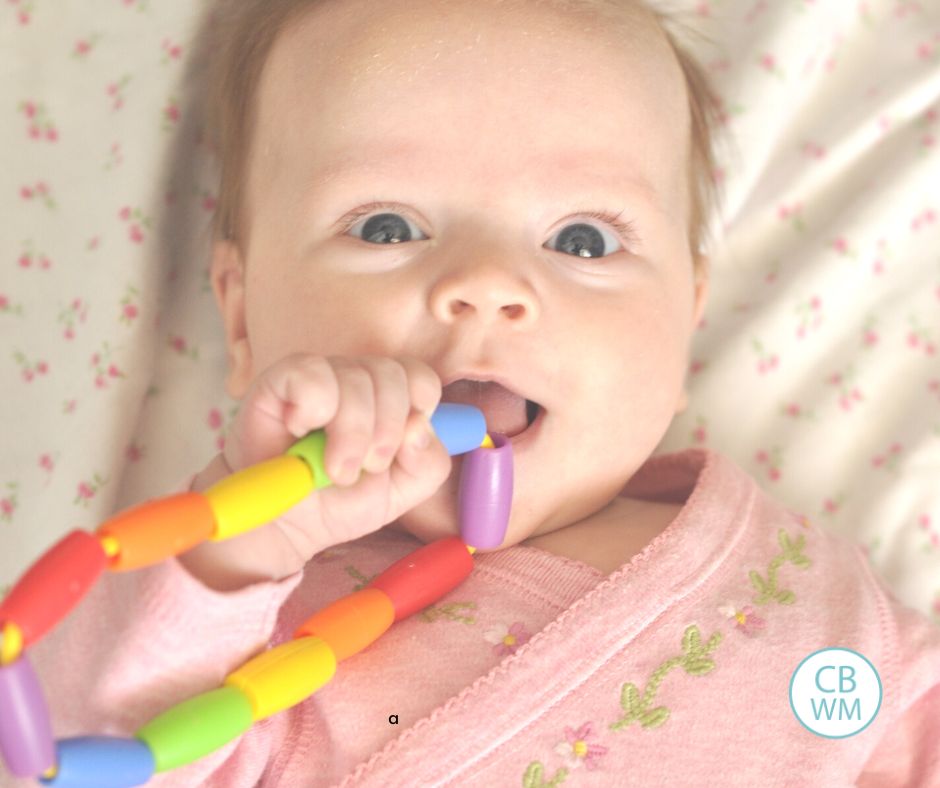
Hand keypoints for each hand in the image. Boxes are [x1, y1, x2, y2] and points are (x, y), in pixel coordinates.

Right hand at [180, 354, 449, 590]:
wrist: (285, 525)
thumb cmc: (339, 501)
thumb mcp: (401, 491)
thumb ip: (430, 463)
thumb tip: (419, 426)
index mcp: (389, 397)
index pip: (420, 377)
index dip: (419, 409)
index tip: (400, 447)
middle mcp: (356, 379)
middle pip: (392, 375)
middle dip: (385, 432)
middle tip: (363, 468)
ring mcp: (320, 375)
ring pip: (355, 378)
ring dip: (350, 434)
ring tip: (333, 467)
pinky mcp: (281, 378)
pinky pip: (311, 375)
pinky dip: (312, 409)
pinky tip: (298, 431)